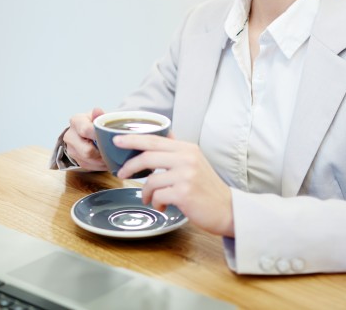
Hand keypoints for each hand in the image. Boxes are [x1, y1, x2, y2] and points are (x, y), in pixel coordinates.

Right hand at [63, 108, 107, 170]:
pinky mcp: (75, 159)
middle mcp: (70, 135)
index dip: (99, 136)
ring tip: (111, 155)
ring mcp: (71, 149)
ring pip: (88, 160)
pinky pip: (88, 166)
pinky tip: (106, 159)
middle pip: (86, 151)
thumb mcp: (99, 116)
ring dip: (102, 160)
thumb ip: (99, 115)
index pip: (85, 130)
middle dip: (102, 152)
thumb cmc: (96, 122)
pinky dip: (99, 165)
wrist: (88, 130)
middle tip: (113, 151)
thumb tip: (97, 110)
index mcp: (76, 121)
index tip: (110, 138)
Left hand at [114, 134, 234, 236]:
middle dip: (130, 166)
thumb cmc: (207, 188)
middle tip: (121, 174)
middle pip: (147, 156)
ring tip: (149, 199)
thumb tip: (162, 135)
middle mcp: (187, 159)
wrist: (227, 210)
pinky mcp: (184, 193)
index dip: (133, 139)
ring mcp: (186, 176)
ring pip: (150, 180)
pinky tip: (163, 207)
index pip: (154, 140)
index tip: (117, 140)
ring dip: (145, 192)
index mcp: (187, 148)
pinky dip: (156, 203)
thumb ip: (177, 150)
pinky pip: (157, 196)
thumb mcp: (195, 162)